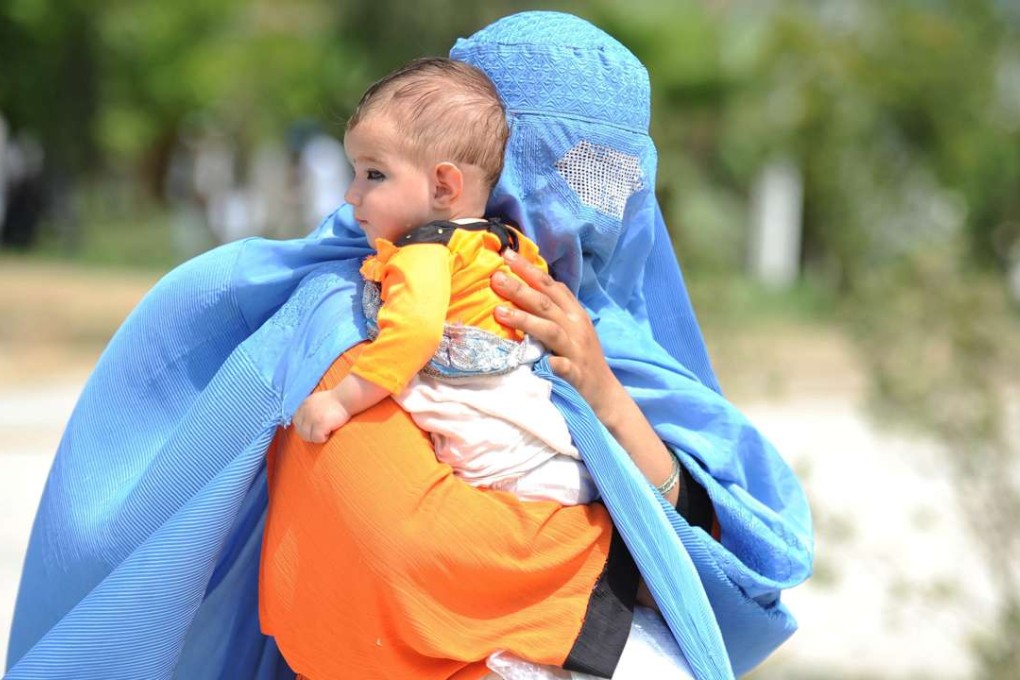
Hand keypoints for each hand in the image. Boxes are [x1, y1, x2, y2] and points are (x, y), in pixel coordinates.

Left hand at [293, 391, 351, 443]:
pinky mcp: (320, 424)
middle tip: (321, 433)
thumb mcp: (316, 400)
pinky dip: (324, 438)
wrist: (346, 398)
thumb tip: (304, 421)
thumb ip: (308, 408)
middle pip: (300, 431)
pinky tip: (330, 431)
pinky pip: (317, 438)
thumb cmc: (335, 401)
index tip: (313, 428)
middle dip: (310, 434)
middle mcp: (305, 411)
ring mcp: (312, 418)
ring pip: (307, 437)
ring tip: (326, 431)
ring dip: (316, 437)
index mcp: (304, 405)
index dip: (304, 427)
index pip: (296, 421)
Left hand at [492, 250, 680, 504]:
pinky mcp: (577, 375)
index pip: (550, 285)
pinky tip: (544, 361)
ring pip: (550, 330)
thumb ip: (550, 309)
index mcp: (574, 313)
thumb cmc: (580, 358)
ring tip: (499, 312)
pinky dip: (555, 364)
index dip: (529, 269)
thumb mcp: (569, 328)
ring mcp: (577, 350)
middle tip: (496, 277)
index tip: (506, 255)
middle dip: (520, 288)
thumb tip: (520, 287)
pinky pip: (565, 368)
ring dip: (525, 320)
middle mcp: (576, 327)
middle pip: (545, 303)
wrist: (605, 394)